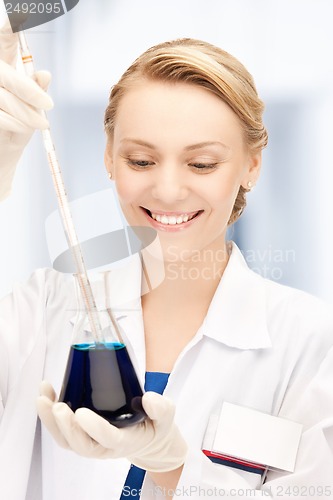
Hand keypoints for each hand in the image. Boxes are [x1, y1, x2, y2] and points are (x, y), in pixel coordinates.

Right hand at [0, 19, 52, 200]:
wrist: (3, 150)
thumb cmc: (19, 122)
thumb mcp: (33, 105)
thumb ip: (36, 88)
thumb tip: (44, 73)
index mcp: (2, 63)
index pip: (5, 40)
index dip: (10, 29)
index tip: (20, 14)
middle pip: (9, 77)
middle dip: (31, 94)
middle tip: (49, 106)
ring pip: (5, 98)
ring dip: (27, 113)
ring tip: (41, 124)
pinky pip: (0, 115)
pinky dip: (15, 123)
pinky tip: (22, 127)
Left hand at [37, 381, 187, 472]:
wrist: (149, 438)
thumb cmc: (156, 425)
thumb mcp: (166, 415)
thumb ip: (161, 407)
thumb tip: (149, 398)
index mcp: (126, 441)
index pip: (108, 438)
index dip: (93, 428)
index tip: (81, 412)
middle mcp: (105, 447)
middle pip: (80, 444)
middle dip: (65, 427)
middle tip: (57, 406)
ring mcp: (92, 442)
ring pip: (67, 441)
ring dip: (51, 422)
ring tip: (42, 398)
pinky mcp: (83, 435)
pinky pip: (63, 432)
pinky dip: (51, 416)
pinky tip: (46, 395)